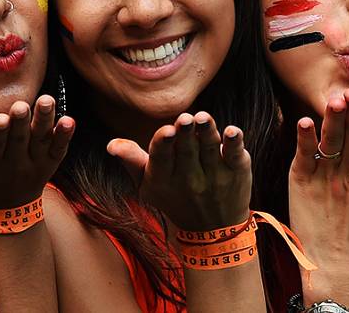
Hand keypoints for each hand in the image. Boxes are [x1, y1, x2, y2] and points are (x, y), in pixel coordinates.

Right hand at [0, 95, 73, 208]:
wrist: (6, 209)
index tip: (1, 119)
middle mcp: (13, 163)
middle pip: (18, 140)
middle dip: (20, 123)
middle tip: (21, 106)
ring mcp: (34, 163)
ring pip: (40, 141)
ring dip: (44, 121)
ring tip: (47, 101)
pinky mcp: (50, 163)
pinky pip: (59, 149)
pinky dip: (65, 136)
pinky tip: (69, 121)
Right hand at [108, 112, 250, 231]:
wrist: (213, 231)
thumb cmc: (174, 198)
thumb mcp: (147, 185)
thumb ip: (132, 161)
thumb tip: (111, 144)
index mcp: (163, 180)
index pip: (161, 159)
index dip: (163, 145)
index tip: (166, 132)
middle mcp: (189, 180)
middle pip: (187, 151)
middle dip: (185, 134)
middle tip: (185, 118)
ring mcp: (215, 177)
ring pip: (210, 150)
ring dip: (207, 133)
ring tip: (203, 118)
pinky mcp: (237, 173)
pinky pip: (236, 157)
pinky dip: (235, 145)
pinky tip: (232, 131)